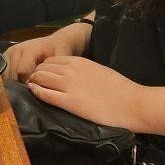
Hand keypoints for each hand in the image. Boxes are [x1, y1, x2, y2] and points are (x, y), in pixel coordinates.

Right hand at [5, 25, 89, 82]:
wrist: (54, 43)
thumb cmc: (58, 51)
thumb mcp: (60, 60)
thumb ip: (51, 71)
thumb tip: (42, 86)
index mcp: (30, 49)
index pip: (22, 71)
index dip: (29, 82)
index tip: (36, 88)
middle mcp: (17, 49)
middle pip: (12, 74)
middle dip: (21, 84)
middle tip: (31, 89)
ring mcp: (9, 52)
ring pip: (6, 75)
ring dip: (14, 83)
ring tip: (26, 86)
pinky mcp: (5, 56)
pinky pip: (3, 72)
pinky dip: (10, 80)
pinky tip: (19, 83)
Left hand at [27, 55, 144, 129]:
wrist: (131, 103)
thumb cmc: (119, 89)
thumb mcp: (97, 70)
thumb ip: (82, 70)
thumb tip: (71, 75)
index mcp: (79, 62)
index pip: (51, 60)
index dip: (43, 68)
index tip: (42, 76)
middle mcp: (70, 70)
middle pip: (42, 68)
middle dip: (36, 74)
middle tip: (34, 83)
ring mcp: (68, 86)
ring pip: (40, 78)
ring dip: (34, 82)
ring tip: (33, 88)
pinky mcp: (69, 102)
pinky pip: (44, 94)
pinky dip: (36, 92)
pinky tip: (35, 94)